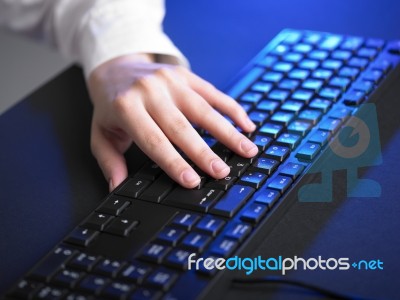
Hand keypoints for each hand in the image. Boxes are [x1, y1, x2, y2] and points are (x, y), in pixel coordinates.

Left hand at [87, 53, 257, 190]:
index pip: (154, 141)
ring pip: (203, 110)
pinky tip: (247, 124)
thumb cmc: (111, 105)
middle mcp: (150, 92)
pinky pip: (213, 92)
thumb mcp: (100, 133)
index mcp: (126, 108)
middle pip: (182, 128)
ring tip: (247, 150)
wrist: (116, 66)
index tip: (192, 181)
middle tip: (222, 172)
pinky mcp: (185, 75)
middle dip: (204, 153)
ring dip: (227, 132)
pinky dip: (232, 109)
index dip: (174, 163)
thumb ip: (109, 161)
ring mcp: (170, 81)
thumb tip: (118, 187)